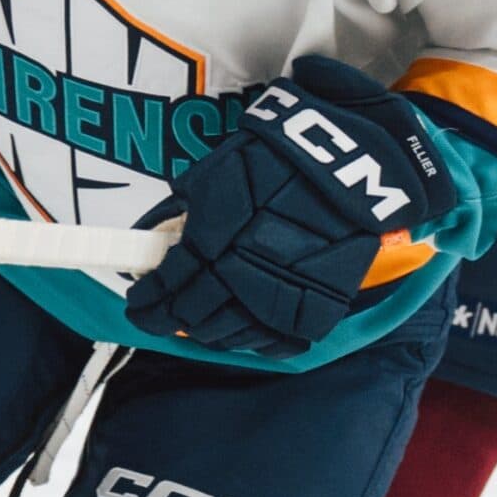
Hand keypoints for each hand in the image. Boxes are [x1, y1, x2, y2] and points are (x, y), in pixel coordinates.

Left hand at [125, 57, 456, 359]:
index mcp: (216, 237)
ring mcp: (282, 297)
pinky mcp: (317, 308)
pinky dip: (252, 341)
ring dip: (205, 332)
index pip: (169, 284)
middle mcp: (244, 274)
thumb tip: (158, 234)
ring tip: (193, 325)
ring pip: (231, 334)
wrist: (358, 164)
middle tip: (158, 316)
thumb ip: (188, 204)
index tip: (138, 300)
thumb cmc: (286, 154)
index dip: (148, 299)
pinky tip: (240, 333)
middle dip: (169, 318)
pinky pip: (276, 341)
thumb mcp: (224, 165)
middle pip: (194, 315)